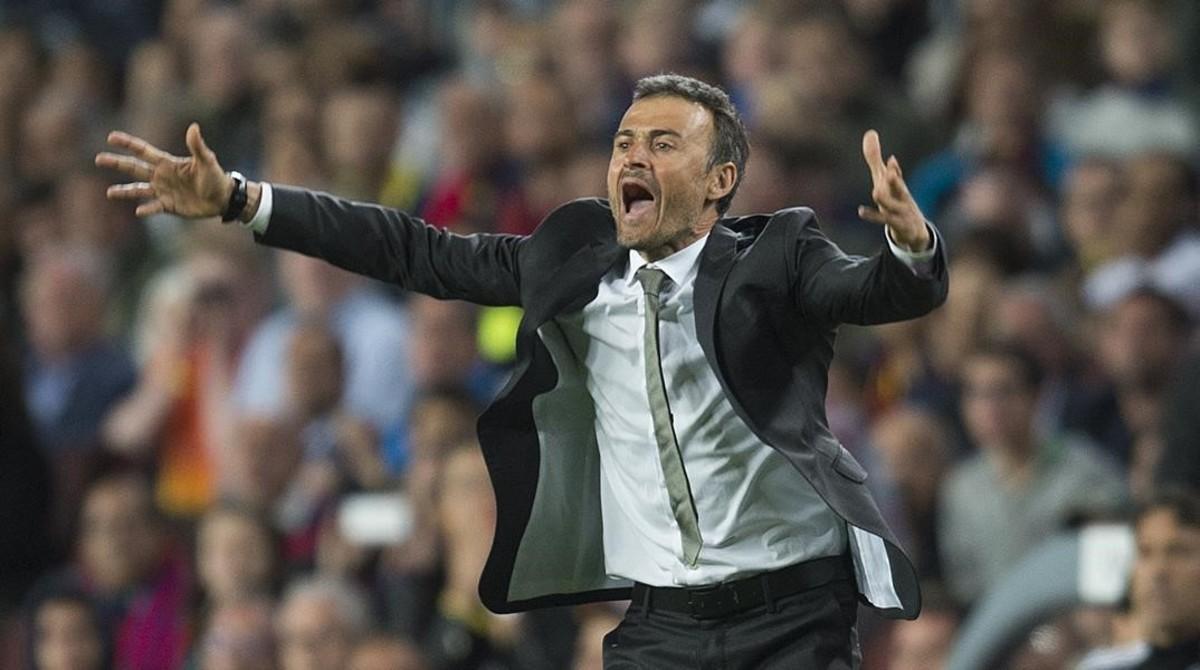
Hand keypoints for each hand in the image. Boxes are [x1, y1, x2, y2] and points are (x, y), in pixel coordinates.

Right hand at [96, 123, 231, 217]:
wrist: (223, 198)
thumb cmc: (215, 177)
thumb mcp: (207, 161)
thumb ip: (197, 146)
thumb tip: (193, 127)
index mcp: (167, 163)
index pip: (143, 151)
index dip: (128, 144)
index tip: (111, 137)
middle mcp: (161, 176)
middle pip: (134, 168)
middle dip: (117, 163)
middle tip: (99, 159)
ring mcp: (163, 191)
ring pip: (139, 190)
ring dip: (124, 191)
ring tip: (109, 192)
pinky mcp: (169, 206)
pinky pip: (154, 207)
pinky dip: (147, 209)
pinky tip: (138, 211)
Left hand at [858, 129, 929, 250]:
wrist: (915, 229)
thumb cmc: (896, 198)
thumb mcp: (884, 178)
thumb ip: (875, 158)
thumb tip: (870, 133)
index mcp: (897, 186)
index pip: (895, 177)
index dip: (893, 170)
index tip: (890, 160)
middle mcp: (900, 198)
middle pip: (898, 188)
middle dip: (894, 180)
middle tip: (889, 171)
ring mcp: (900, 212)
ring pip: (893, 205)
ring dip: (886, 199)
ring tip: (877, 192)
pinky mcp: (896, 224)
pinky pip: (884, 220)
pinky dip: (873, 216)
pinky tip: (861, 211)